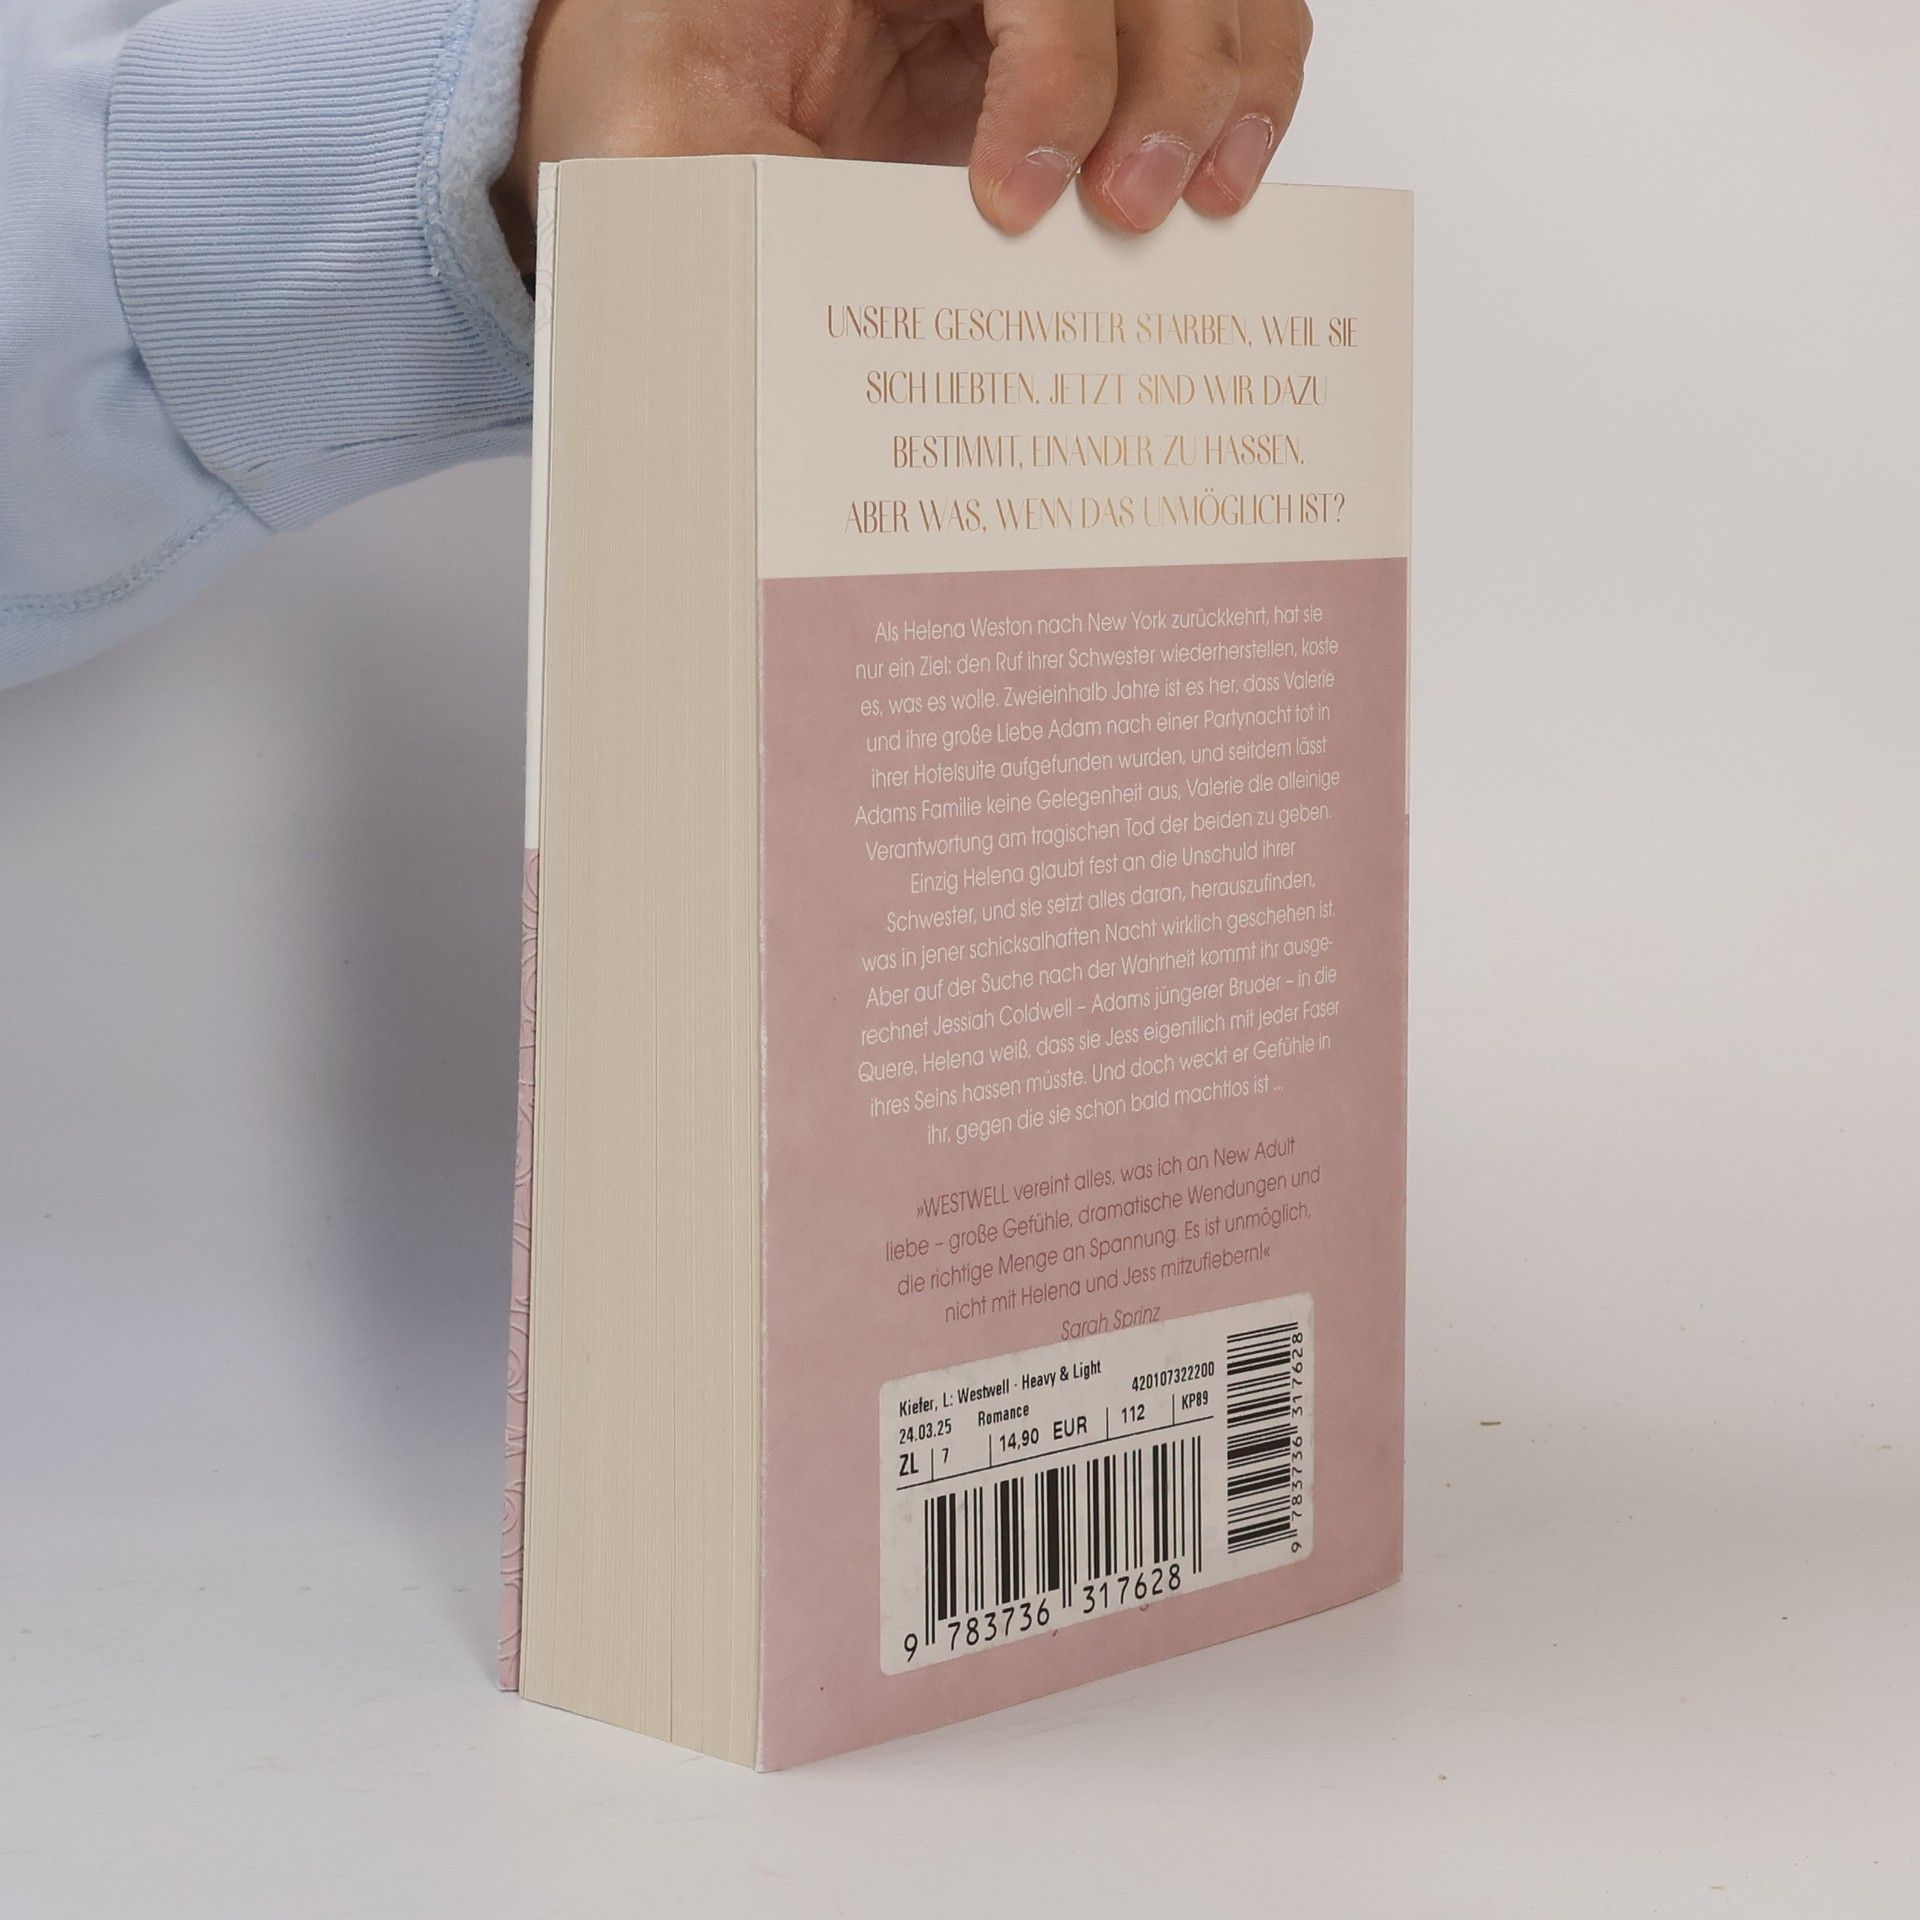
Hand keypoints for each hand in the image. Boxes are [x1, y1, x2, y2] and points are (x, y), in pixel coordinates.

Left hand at [494, 0, 1311, 265]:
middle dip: (1160, 74)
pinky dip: (1248, 86)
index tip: (1015, 198)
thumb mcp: (653, 144)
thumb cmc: (653, 113)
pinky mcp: (1082, 43)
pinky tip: (1224, 180)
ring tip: (1196, 201)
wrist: (656, 113)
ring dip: (1223, 78)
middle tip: (1125, 209)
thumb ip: (716, 187)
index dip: (1053, 57)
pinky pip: (1215, 19)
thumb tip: (791, 293)